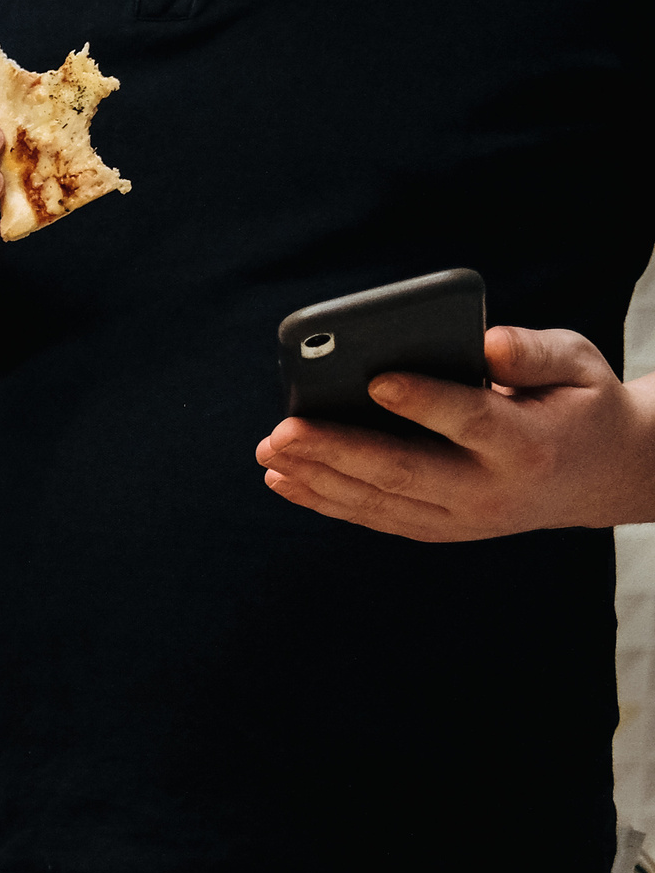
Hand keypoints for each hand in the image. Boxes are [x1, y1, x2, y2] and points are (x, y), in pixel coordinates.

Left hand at [255, 327, 654, 541]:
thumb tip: (484, 343)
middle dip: (336, 449)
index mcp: (527, 443)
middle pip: (403, 470)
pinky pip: (372, 516)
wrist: (602, 475)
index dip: (422, 400)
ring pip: (377, 500)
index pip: (467, 420)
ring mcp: (460, 518)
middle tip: (283, 429)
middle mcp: (489, 490)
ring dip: (315, 476)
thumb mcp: (577, 364)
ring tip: (270, 450)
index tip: (376, 379)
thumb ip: (533, 351)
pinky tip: (285, 478)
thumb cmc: (578, 402)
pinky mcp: (438, 529)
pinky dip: (324, 499)